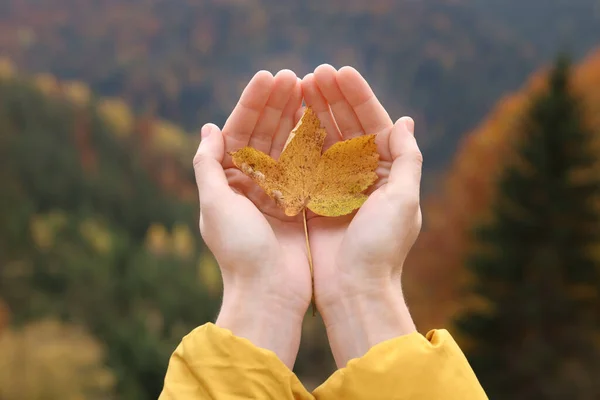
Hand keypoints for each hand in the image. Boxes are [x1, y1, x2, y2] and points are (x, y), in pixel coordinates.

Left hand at [193, 70, 310, 367]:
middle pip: (264, 135)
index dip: (253, 103)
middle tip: (292, 76)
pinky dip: (313, 144)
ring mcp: (277, 194)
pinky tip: (323, 121)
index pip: (239, 132)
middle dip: (277, 105)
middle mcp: (250, 185)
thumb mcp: (215, 204)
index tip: (269, 77)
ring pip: (286, 147)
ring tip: (308, 89)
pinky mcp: (299, 205)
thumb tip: (209, 128)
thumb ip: (208, 165)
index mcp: (227, 181)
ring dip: (295, 118)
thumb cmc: (240, 251)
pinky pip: (306, 168)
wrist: (269, 294)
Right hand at [302, 65, 422, 365]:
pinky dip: (297, 141)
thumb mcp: (403, 200)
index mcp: (388, 173)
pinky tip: (287, 118)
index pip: (373, 124)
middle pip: (347, 128)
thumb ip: (406, 159)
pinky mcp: (314, 200)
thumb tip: (405, 121)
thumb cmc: (382, 247)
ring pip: (324, 141)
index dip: (358, 97)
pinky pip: (305, 163)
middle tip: (314, 73)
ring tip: (299, 86)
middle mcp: (363, 176)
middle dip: (332, 99)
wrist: (354, 290)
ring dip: (314, 113)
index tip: (339, 72)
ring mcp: (336, 187)